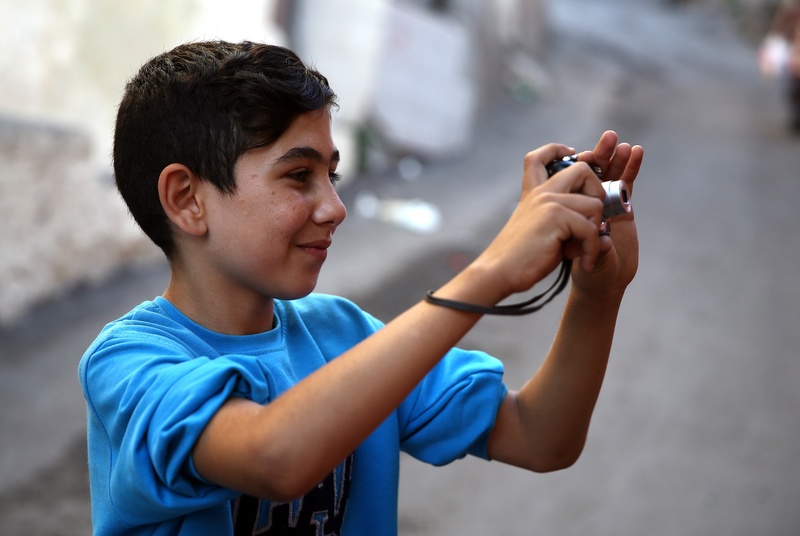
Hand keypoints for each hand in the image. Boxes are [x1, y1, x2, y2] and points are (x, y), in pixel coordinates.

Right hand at [473, 142, 609, 298]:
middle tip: (592, 220)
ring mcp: (549, 202)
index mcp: (532, 193)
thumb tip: (592, 215)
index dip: (557, 149)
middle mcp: (541, 192)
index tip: (572, 153)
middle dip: (597, 193)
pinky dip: (592, 249)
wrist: (499, 271)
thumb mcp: (536, 228)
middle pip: (583, 170)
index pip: (539, 157)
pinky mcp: (556, 216)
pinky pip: (591, 228)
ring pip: (595, 204)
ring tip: (583, 251)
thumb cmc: (520, 257)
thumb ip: (557, 215)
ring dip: (596, 232)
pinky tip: (584, 262)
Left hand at [573, 131, 643, 299]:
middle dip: (599, 154)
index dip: (573, 164)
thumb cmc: (585, 271)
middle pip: (592, 172)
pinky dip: (632, 169)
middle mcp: (584, 202)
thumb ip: (597, 249)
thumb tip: (606, 241)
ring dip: (617, 158)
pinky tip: (637, 153)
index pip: (568, 179)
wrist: (602, 282)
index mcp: (566, 207)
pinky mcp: (624, 209)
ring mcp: (605, 203)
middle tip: (607, 139)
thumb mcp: (584, 259)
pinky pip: (627, 185)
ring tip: (623, 144)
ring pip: (611, 175)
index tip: (577, 154)